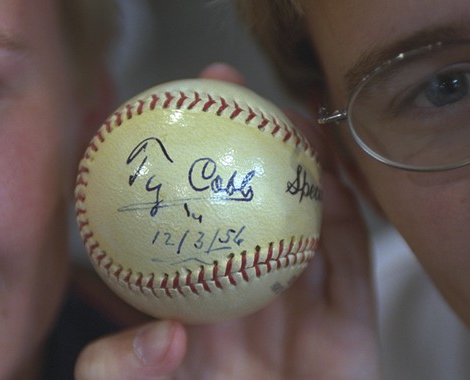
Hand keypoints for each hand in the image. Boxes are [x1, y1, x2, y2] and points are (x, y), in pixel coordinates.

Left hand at [75, 64, 378, 379]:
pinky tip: (328, 166)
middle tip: (225, 87)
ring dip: (298, 159)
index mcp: (195, 293)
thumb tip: (167, 332)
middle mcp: (247, 284)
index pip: (181, 216)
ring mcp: (301, 298)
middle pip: (244, 198)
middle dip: (239, 138)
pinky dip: (342, 207)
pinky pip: (350, 253)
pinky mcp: (350, 316)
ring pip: (302, 213)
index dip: (172, 165)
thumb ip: (119, 367)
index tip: (161, 117)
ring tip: (285, 111)